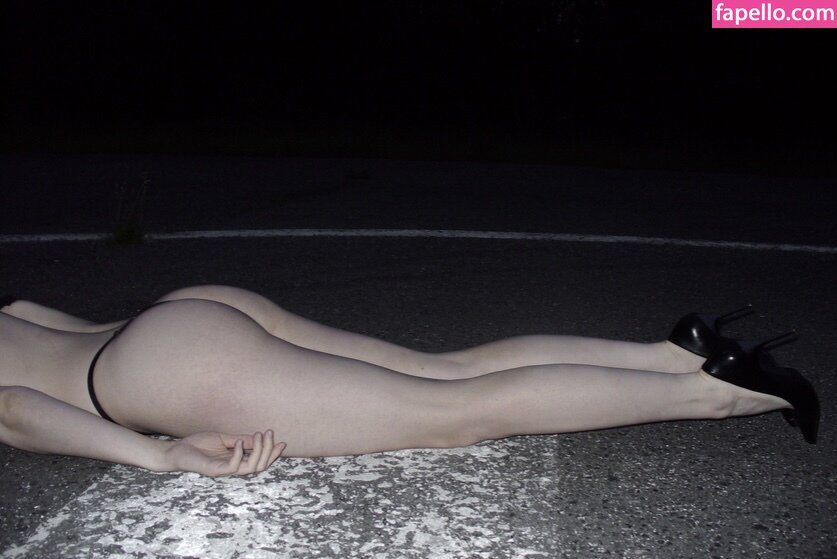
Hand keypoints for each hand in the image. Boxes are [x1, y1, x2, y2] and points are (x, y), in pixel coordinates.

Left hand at [163, 430, 285, 476]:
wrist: (178, 450)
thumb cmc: (199, 445)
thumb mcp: (224, 438)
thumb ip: (240, 440)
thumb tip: (258, 437)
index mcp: (237, 461)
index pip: (260, 461)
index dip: (272, 454)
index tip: (282, 442)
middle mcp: (234, 468)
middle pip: (260, 466)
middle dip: (268, 450)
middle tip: (269, 433)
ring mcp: (225, 470)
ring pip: (250, 468)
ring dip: (258, 451)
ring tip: (258, 435)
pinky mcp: (215, 471)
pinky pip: (233, 466)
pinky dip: (238, 453)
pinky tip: (237, 441)